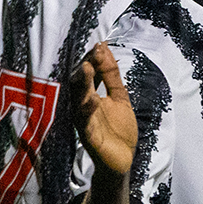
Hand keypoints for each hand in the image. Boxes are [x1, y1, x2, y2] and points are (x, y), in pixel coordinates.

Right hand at [70, 43, 137, 174]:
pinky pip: (85, 124)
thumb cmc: (118, 128)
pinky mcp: (89, 138)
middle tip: (91, 53)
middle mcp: (84, 107)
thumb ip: (112, 75)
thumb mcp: (119, 97)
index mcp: (90, 96)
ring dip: (83, 86)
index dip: (93, 59)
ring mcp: (85, 122)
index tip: (100, 45)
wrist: (122, 159)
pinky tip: (91, 100)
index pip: (88, 74)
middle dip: (85, 69)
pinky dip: (87, 112)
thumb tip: (104, 48)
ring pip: (79, 102)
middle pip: (80, 85)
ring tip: (86, 68)